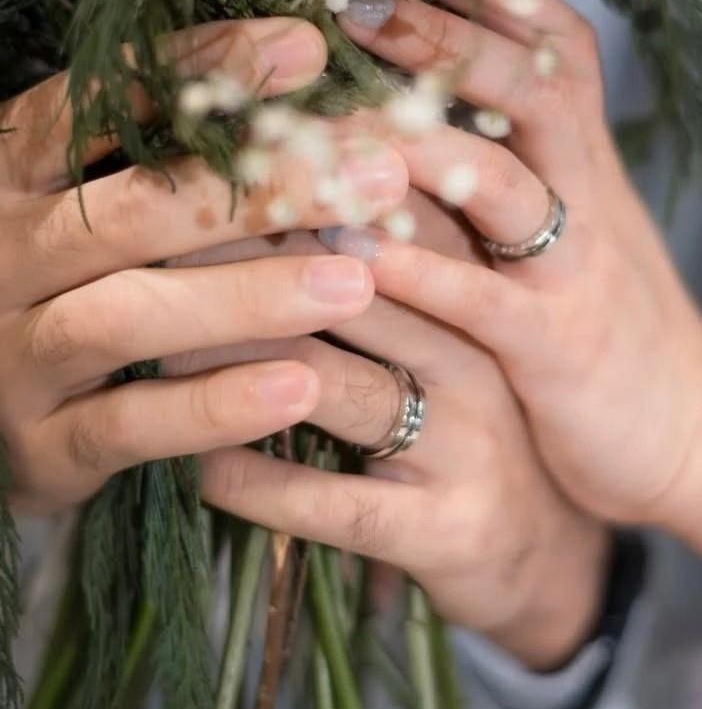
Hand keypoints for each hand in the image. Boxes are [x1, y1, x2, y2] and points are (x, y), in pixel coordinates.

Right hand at [0, 18, 405, 514]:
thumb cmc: (67, 283)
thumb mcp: (95, 202)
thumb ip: (173, 150)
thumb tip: (308, 63)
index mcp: (12, 175)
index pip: (98, 104)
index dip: (202, 72)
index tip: (309, 51)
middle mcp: (2, 256)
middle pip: (130, 211)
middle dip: (260, 190)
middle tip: (376, 175)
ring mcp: (13, 354)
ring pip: (125, 316)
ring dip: (248, 298)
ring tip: (353, 282)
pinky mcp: (42, 445)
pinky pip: (130, 425)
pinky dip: (215, 406)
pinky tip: (299, 387)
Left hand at [168, 193, 610, 670]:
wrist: (544, 549)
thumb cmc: (468, 413)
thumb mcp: (449, 321)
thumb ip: (387, 252)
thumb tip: (276, 172)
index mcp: (480, 287)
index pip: (392, 208)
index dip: (301, 181)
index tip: (212, 160)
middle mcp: (480, 353)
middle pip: (357, 287)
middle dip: (251, 262)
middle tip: (152, 241)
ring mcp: (468, 442)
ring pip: (342, 388)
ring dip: (243, 364)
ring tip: (159, 349)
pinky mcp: (447, 527)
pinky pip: (340, 504)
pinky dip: (263, 482)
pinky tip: (202, 466)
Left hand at [330, 0, 701, 528]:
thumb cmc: (614, 331)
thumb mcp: (583, 234)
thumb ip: (522, 171)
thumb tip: (424, 112)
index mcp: (589, 164)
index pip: (555, 46)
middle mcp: (589, 198)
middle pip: (531, 85)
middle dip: (445, 37)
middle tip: (359, 0)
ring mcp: (576, 270)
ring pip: (503, 181)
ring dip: (416, 142)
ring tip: (330, 115)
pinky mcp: (555, 348)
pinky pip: (483, 297)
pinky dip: (419, 269)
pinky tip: (351, 249)